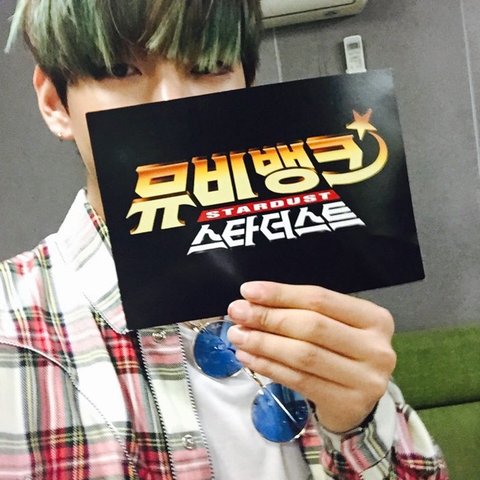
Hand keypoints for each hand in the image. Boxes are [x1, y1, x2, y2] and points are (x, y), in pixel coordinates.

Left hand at [227, 281, 395, 432]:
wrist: (357, 400)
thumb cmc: (340, 352)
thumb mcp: (331, 325)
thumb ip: (299, 311)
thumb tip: (251, 301)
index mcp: (374, 318)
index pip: (320, 299)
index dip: (281, 294)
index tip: (248, 291)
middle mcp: (376, 347)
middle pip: (312, 326)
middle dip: (268, 318)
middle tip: (237, 313)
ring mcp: (365, 379)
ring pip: (303, 355)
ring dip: (263, 343)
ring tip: (238, 336)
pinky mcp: (348, 404)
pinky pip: (299, 380)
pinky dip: (269, 367)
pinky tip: (249, 357)